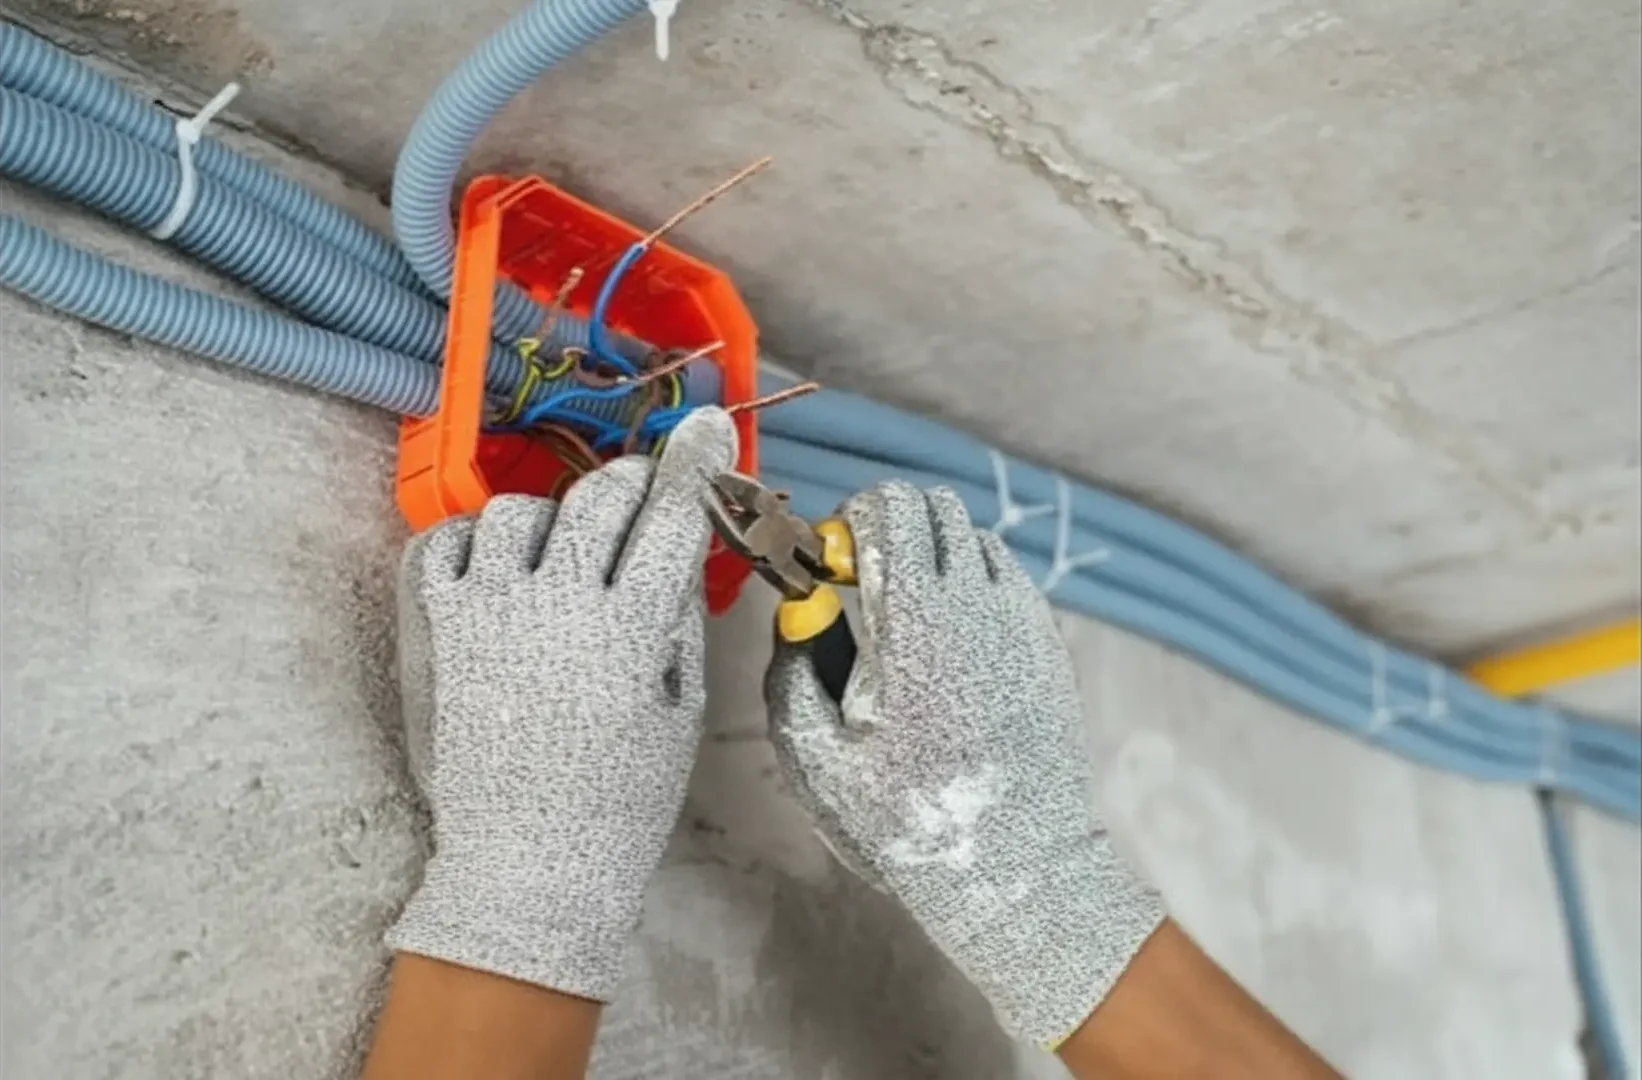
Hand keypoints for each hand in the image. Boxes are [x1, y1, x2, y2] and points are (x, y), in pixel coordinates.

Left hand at [389, 408, 735, 1000]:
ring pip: (519, 510)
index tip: (708, 428)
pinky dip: (470, 540)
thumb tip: (677, 552)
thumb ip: (679, 621)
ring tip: (560, 548)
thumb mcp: (680, 711)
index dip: (695, 464)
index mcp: (631, 630)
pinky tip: (495, 565)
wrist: (529, 863)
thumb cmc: (621, 799)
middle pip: (599, 498)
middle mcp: (560, 606)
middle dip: (630, 481)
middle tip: (639, 491)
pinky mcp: (441, 628)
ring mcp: (491, 612)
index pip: (671, 518)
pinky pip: (445, 543)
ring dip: (550, 516)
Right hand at [765, 482, 1164, 1047]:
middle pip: (935, 507)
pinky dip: (972, 586)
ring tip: (908, 615)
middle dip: (890, 525)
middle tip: (862, 579)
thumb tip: (801, 613)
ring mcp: (1022, 619)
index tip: (830, 564)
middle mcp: (977, 602)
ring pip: (974, 539)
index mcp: (916, 618)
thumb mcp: (817, 756)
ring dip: (934, 554)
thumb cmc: (905, 818)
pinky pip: (1007, 580)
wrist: (1015, 865)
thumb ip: (793, 669)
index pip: (890, 507)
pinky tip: (952, 645)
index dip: (848, 520)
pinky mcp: (1048, 644)